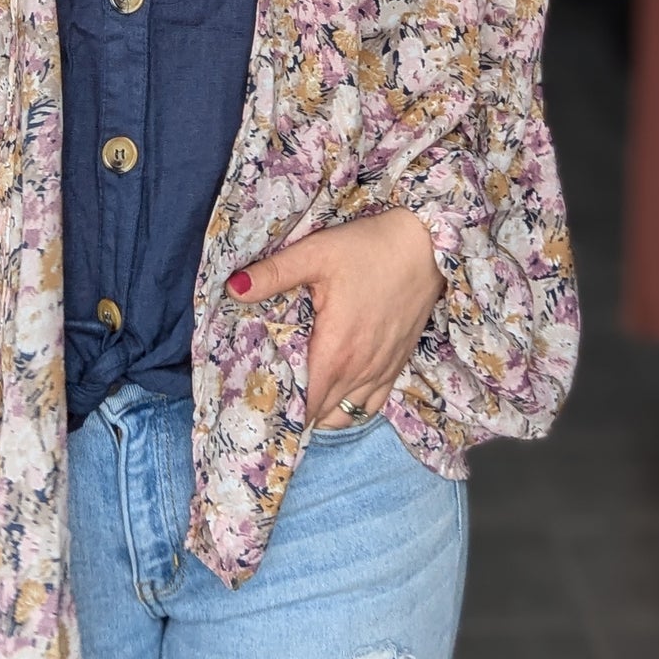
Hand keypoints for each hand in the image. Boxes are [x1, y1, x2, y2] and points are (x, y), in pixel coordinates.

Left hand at [226, 208, 446, 428]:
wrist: (426, 244)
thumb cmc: (367, 248)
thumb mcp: (315, 253)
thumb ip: (273, 274)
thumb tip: (232, 289)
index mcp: (336, 351)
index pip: (305, 405)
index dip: (282, 409)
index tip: (261, 400)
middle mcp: (360, 370)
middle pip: (322, 414)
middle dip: (297, 411)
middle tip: (273, 396)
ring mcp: (382, 370)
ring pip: (346, 415)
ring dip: (323, 412)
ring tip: (301, 397)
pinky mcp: (398, 363)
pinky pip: (372, 405)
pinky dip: (352, 408)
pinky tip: (337, 395)